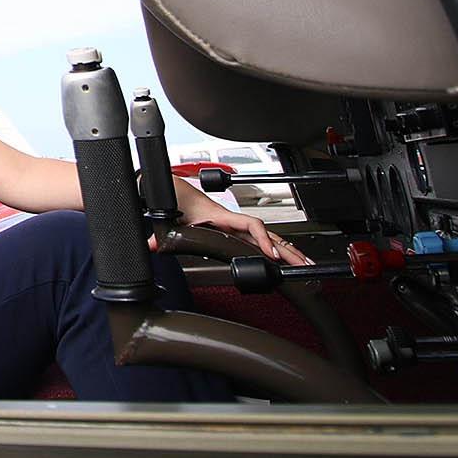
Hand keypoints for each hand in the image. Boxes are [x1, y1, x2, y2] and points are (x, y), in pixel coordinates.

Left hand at [154, 181, 314, 265]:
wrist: (176, 192)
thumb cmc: (178, 202)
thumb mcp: (170, 218)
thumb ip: (161, 235)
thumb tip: (152, 246)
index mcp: (223, 217)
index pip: (250, 225)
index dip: (263, 239)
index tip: (272, 254)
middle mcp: (234, 222)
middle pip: (268, 234)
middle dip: (288, 249)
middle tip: (303, 265)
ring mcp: (238, 227)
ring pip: (270, 238)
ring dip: (288, 250)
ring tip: (305, 265)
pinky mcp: (237, 232)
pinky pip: (263, 240)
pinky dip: (279, 248)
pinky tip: (289, 258)